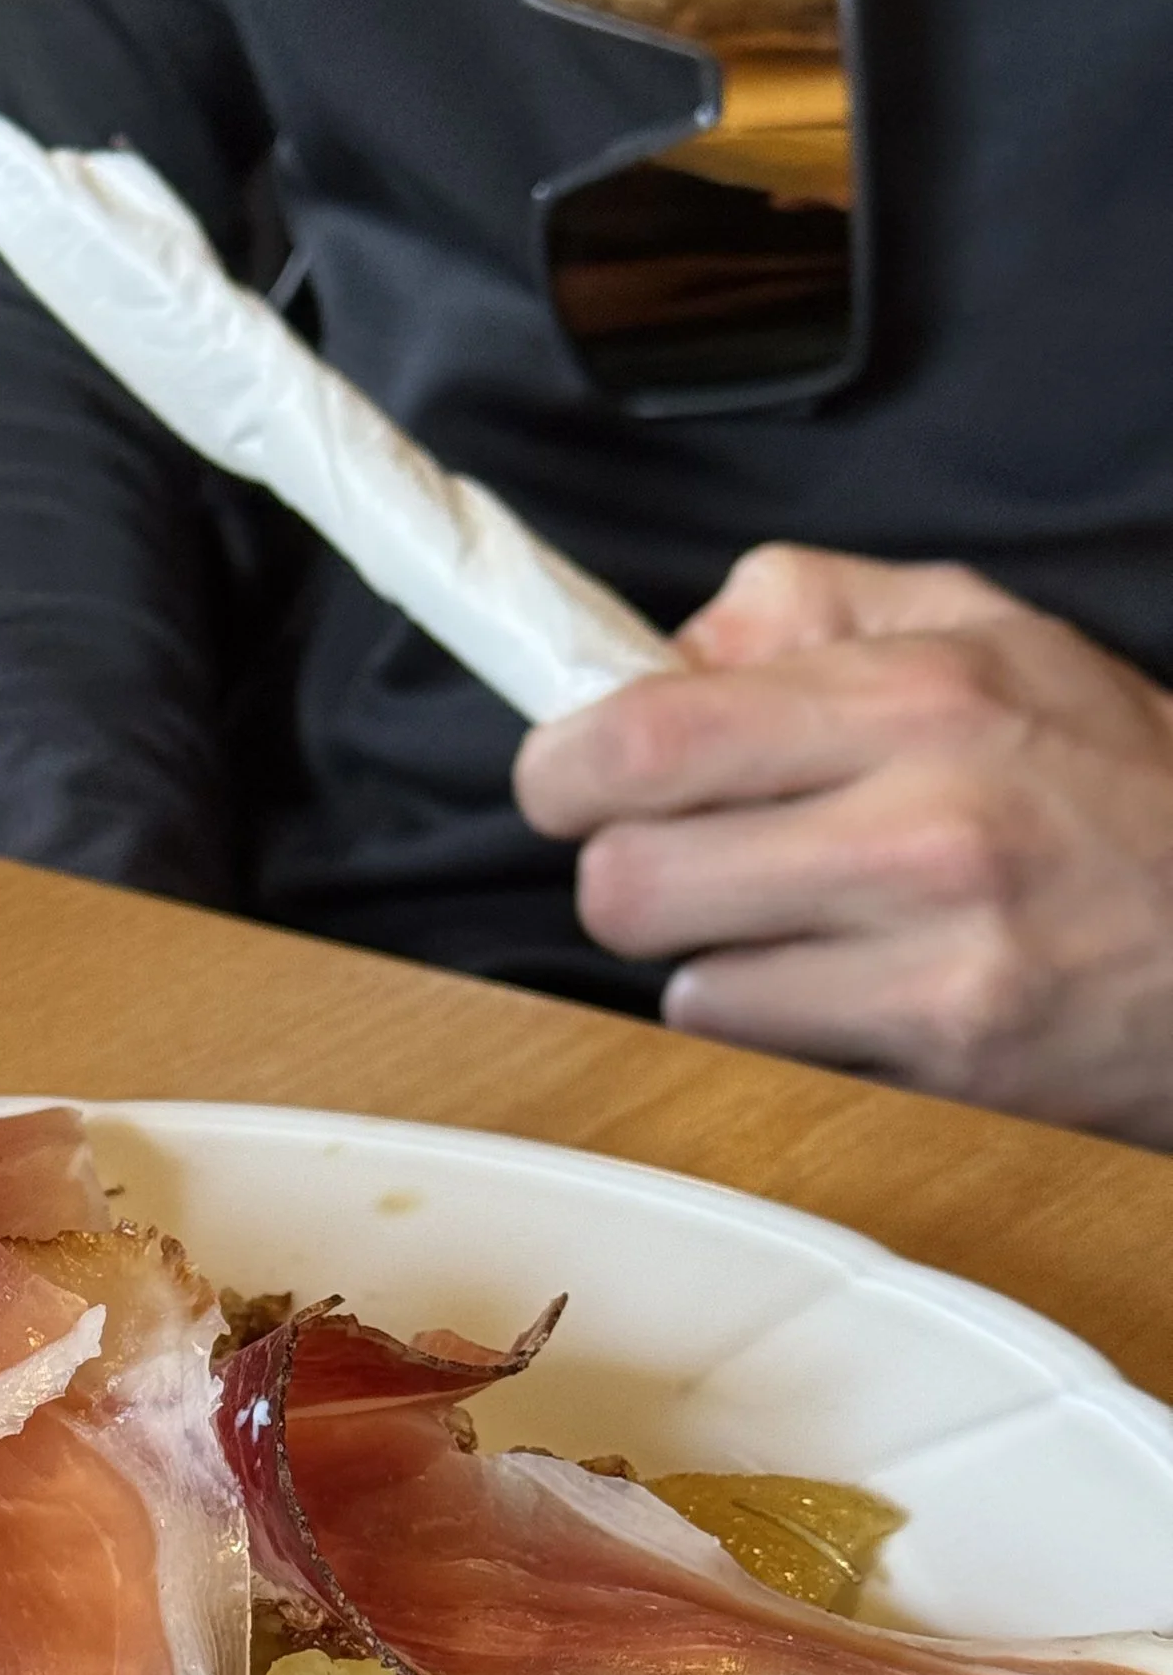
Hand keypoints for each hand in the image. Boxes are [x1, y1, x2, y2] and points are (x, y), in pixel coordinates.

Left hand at [511, 544, 1172, 1143]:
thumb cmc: (1113, 781)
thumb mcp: (992, 636)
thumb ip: (820, 608)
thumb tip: (674, 643)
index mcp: (916, 698)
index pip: (643, 734)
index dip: (562, 767)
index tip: (571, 779)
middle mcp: (921, 826)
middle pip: (625, 881)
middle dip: (631, 877)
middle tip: (689, 864)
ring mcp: (935, 959)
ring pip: (685, 987)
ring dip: (715, 967)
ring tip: (809, 931)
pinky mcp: (946, 1065)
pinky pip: (765, 1057)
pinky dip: (782, 1033)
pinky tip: (861, 993)